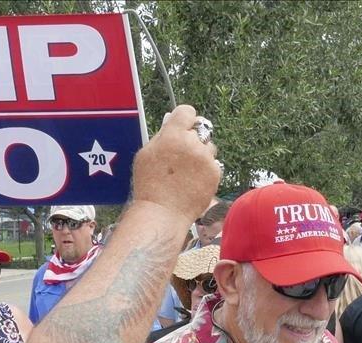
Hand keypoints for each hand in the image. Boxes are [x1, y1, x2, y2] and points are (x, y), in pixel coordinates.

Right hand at [131, 105, 219, 225]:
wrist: (163, 213)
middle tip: (182, 156)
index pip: (187, 112)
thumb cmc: (150, 186)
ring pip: (209, 147)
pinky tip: (193, 182)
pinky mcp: (215, 173)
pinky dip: (206, 171)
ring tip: (187, 173)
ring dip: (201, 155)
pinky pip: (214, 164)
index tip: (182, 127)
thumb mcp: (145, 155)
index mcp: (172, 135)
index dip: (184, 119)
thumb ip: (161, 136)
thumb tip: (172, 123)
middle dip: (193, 139)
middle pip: (201, 130)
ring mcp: (206, 159)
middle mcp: (192, 143)